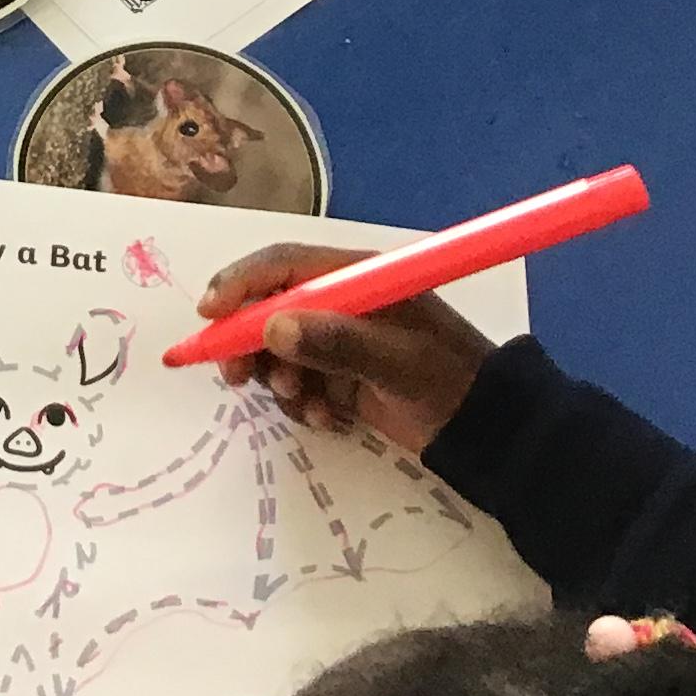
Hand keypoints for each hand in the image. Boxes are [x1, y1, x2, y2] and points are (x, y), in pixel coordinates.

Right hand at [200, 244, 493, 456]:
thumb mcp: (396, 361)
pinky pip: (295, 381)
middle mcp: (340, 302)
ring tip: (304, 403)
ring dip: (278, 379)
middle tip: (235, 378)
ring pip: (276, 350)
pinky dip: (300, 402)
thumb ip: (335, 342)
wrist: (486, 430)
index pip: (282, 265)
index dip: (240, 284)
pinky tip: (326, 418)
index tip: (209, 315)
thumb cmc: (447, 381)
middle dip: (247, 343)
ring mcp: (338, 339)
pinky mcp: (339, 375)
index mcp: (355, 277)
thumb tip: (273, 328)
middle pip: (268, 308)